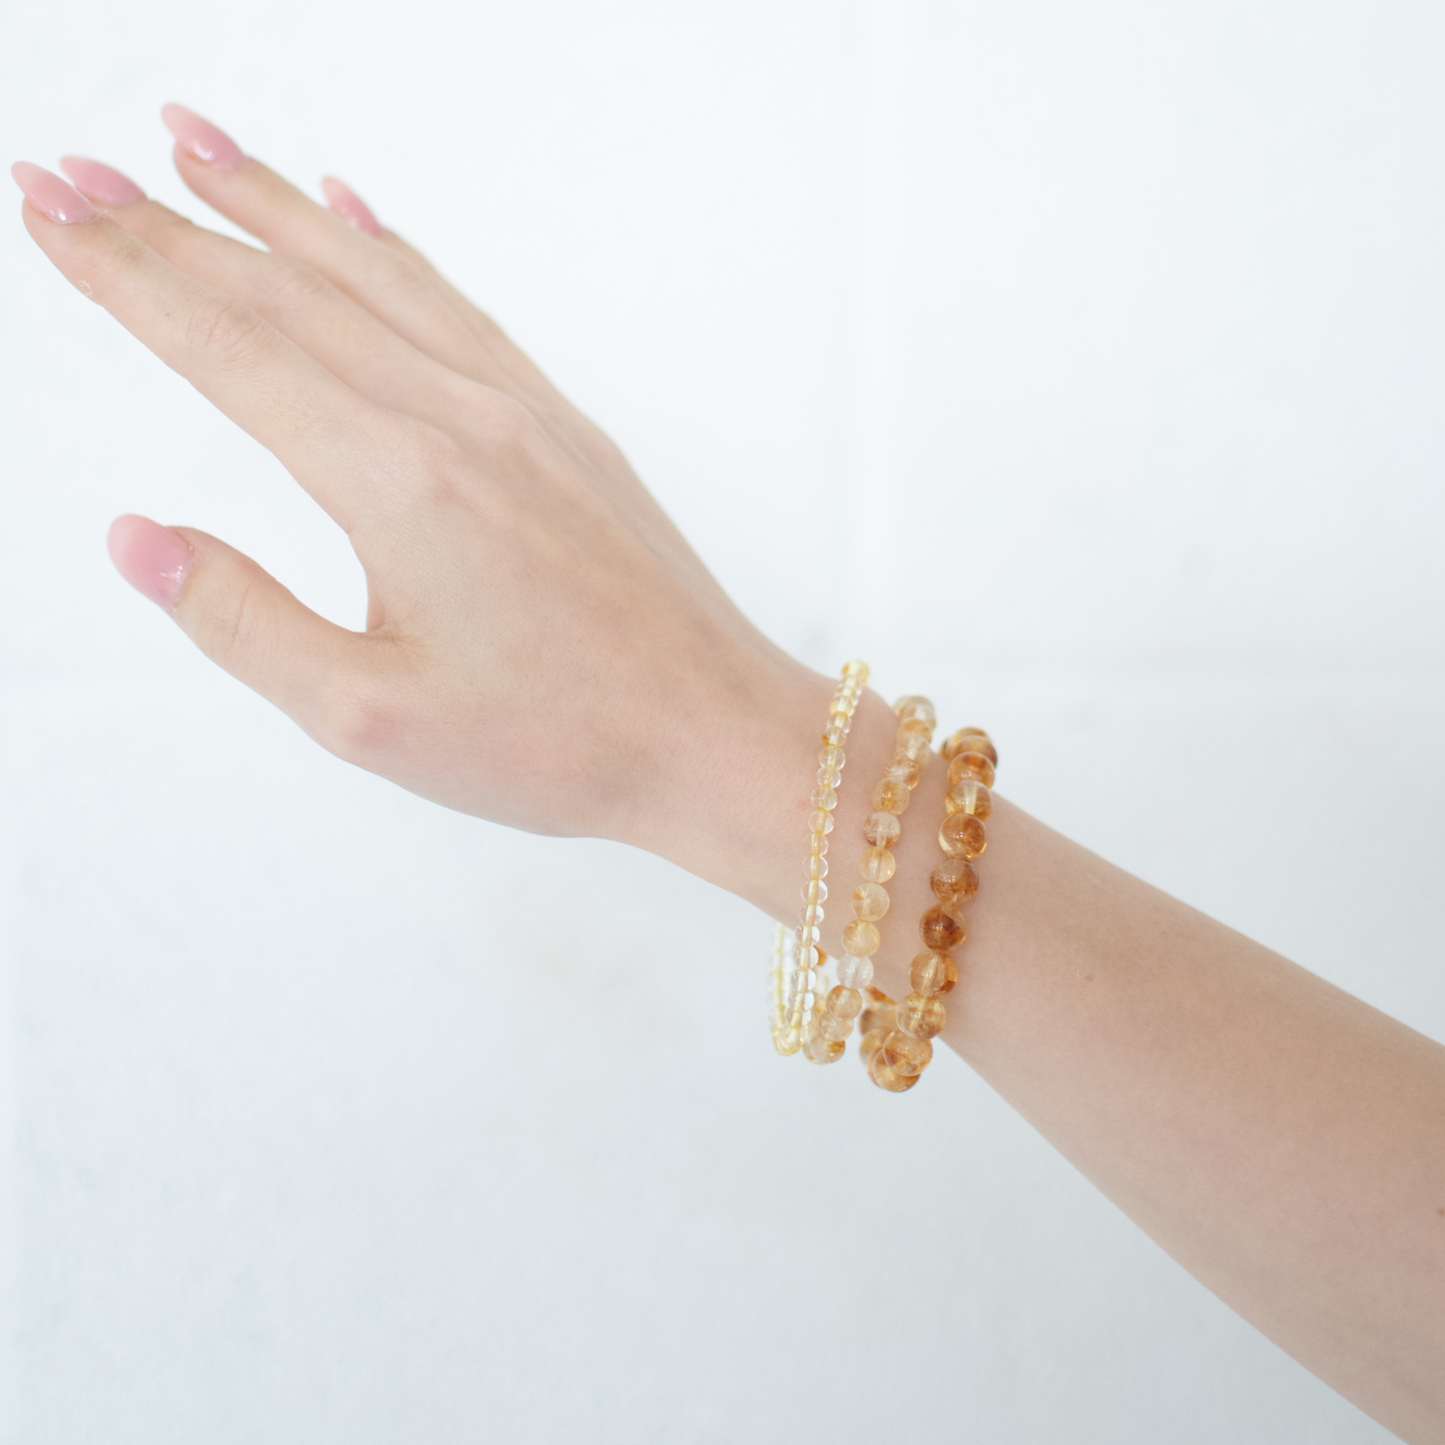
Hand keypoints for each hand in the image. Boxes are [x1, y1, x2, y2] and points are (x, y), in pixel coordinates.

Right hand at [13, 107, 832, 886]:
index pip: (229, 348)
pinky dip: (390, 250)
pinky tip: (353, 213)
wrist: (709, 730)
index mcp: (396, 481)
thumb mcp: (370, 718)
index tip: (50, 209)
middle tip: (72, 169)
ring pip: (373, 277)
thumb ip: (244, 621)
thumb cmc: (556, 742)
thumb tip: (138, 538)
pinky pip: (457, 306)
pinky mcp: (562, 423)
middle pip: (286, 292)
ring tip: (194, 144)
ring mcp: (518, 409)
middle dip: (168, 225)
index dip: (127, 276)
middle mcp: (455, 417)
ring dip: (274, 207)